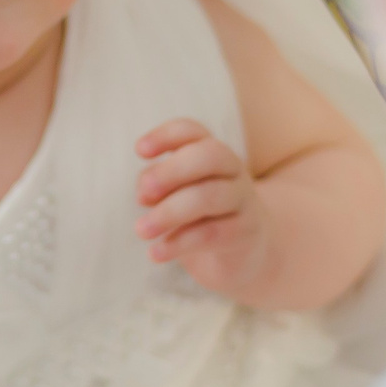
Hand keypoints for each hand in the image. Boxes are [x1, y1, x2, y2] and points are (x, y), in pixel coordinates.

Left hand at [134, 118, 270, 298]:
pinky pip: (212, 234)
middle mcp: (232, 169)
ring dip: (168, 213)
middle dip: (171, 171)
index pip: (192, 132)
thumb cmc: (200, 216)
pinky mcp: (246, 232)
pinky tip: (156, 253)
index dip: (166, 136)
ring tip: (141, 230)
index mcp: (211, 153)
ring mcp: (243, 200)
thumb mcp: (176, 196)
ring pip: (208, 196)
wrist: (243, 255)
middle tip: (142, 194)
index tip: (139, 151)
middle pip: (209, 155)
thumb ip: (158, 187)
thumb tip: (144, 193)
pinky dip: (179, 243)